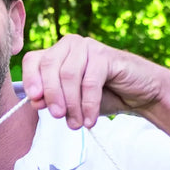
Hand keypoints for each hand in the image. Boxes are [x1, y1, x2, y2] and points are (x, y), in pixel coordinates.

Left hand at [21, 34, 164, 128]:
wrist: (139, 94)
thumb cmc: (102, 96)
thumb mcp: (71, 102)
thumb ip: (52, 100)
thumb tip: (35, 101)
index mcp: (57, 53)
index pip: (33, 60)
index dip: (30, 79)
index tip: (34, 100)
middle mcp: (70, 45)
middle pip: (49, 66)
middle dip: (51, 95)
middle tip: (58, 117)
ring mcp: (88, 47)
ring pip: (68, 75)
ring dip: (71, 104)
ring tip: (76, 123)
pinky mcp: (106, 55)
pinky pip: (90, 82)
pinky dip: (88, 104)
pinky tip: (90, 120)